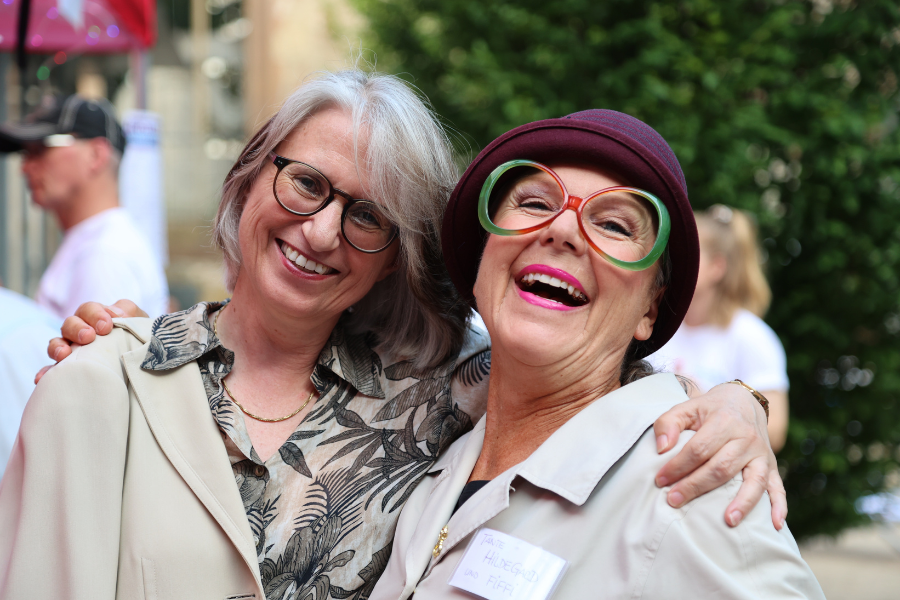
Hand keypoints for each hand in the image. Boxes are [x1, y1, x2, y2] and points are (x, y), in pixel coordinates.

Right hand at [37, 300, 146, 383]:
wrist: (143, 360)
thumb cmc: (138, 336)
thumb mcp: (138, 320)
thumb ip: (129, 311)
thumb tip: (117, 313)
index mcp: (96, 316)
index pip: (88, 309)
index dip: (94, 315)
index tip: (105, 326)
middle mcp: (80, 330)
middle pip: (69, 324)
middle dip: (77, 329)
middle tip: (88, 337)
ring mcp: (73, 349)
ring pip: (57, 344)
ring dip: (58, 348)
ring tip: (64, 355)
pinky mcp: (70, 368)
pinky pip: (53, 369)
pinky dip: (47, 372)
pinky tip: (43, 378)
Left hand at [652, 382, 786, 529]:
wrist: (744, 402)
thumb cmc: (709, 410)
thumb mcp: (687, 407)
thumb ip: (668, 423)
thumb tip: (661, 448)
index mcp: (725, 421)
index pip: (699, 449)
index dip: (678, 466)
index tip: (660, 480)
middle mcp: (747, 438)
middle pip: (721, 468)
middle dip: (696, 486)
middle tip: (674, 501)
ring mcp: (762, 454)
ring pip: (753, 480)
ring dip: (742, 502)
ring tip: (728, 521)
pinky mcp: (771, 466)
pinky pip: (778, 487)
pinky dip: (779, 506)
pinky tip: (774, 525)